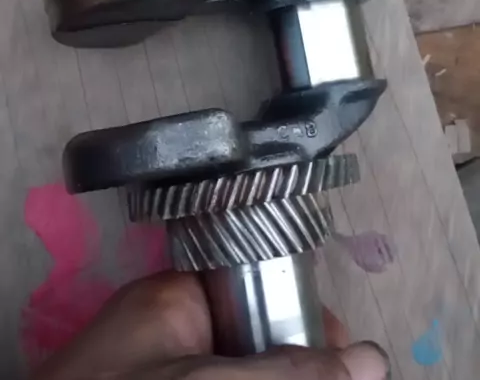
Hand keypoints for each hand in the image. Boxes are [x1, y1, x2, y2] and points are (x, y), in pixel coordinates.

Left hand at [33, 272, 389, 379]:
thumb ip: (287, 371)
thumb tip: (372, 359)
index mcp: (175, 301)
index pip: (259, 291)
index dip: (306, 326)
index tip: (345, 363)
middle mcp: (172, 336)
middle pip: (261, 342)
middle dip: (298, 366)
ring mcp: (167, 370)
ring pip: (244, 367)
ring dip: (283, 372)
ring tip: (328, 378)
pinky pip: (222, 375)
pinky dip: (244, 376)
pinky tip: (286, 378)